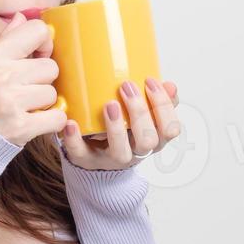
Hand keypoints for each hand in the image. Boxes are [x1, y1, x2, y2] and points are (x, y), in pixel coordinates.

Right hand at [0, 11, 65, 147]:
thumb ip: (5, 41)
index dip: (44, 44)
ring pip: (52, 93)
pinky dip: (51, 122)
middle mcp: (2, 75)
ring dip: (43, 103)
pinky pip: (57, 117)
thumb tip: (23, 18)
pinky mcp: (21, 126)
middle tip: (25, 92)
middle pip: (50, 66)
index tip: (37, 57)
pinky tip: (34, 123)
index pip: (37, 31)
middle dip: (42, 80)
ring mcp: (12, 101)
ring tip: (24, 108)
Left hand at [61, 77, 180, 170]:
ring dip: (116, 128)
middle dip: (140, 112)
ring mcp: (111, 159)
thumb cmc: (126, 129)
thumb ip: (158, 102)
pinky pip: (81, 154)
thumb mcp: (146, 116)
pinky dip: (75, 139)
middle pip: (148, 141)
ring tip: (109, 104)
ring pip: (120, 152)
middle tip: (127, 86)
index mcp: (154, 139)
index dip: (164, 106)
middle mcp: (136, 152)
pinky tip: (72, 123)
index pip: (170, 128)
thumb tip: (171, 85)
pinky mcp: (87, 161)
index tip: (150, 82)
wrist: (98, 155)